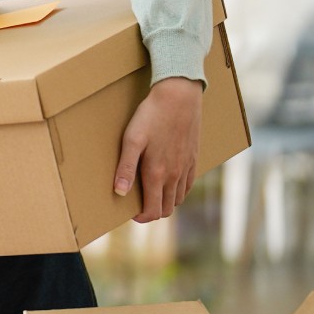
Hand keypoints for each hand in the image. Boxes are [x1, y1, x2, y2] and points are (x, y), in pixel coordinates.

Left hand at [114, 77, 202, 223]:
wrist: (179, 96)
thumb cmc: (150, 116)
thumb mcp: (131, 140)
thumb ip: (125, 168)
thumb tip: (119, 192)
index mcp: (157, 174)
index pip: (153, 211)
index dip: (141, 218)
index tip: (130, 213)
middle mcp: (174, 175)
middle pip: (166, 209)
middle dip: (152, 212)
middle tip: (138, 205)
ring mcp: (186, 167)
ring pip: (178, 199)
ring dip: (165, 203)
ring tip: (151, 194)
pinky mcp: (193, 158)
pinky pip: (188, 185)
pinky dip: (178, 192)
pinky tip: (168, 183)